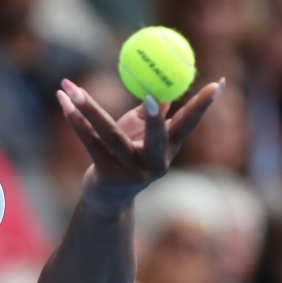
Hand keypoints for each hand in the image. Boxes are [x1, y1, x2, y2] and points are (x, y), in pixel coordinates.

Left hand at [56, 78, 222, 211]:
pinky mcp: (107, 176)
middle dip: (154, 118)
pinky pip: (89, 141)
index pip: (188, 125)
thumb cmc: (125, 158)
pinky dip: (75, 120)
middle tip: (150, 97)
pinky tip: (64, 101)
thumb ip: (150, 116)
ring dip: (90, 108)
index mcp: (167, 151)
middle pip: (157, 137)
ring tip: (73, 88)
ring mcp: (130, 173)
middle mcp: (154, 165)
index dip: (203, 105)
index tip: (218, 82)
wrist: (106, 199)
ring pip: (110, 135)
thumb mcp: (141, 138)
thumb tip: (162, 90)